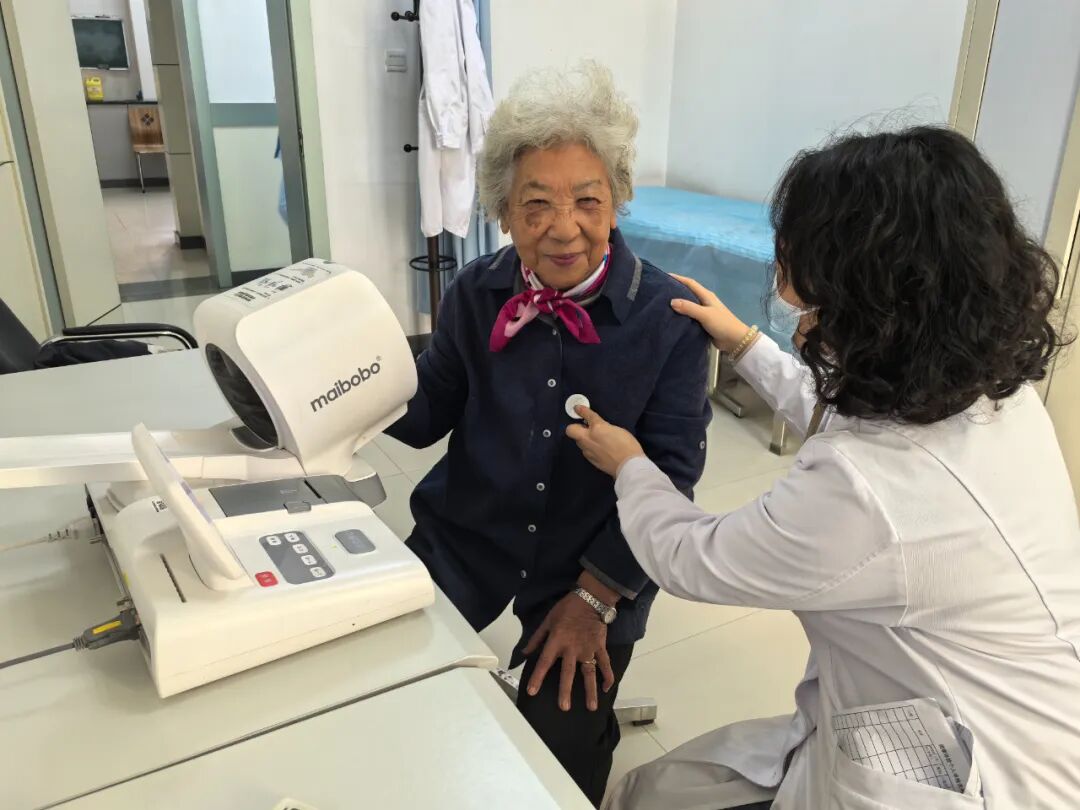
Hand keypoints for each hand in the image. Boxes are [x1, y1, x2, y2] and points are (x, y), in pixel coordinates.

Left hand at [523, 592, 614, 711]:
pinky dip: (608, 676)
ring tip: (591, 707)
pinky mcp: (600, 647)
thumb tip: (525, 653)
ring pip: (589, 673)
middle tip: (564, 707)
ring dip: (590, 690)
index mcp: (556, 641)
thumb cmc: (566, 609)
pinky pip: (605, 664)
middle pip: (568, 672)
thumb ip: (537, 638)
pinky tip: (606, 689)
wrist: (590, 598)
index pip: (544, 662)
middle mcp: (572, 648)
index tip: (532, 692)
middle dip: (565, 690)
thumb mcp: (548, 620)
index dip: (537, 677)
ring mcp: (588, 649)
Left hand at [566, 406, 644, 477]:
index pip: (586, 415)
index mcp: (597, 428)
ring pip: (578, 442)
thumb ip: (604, 427)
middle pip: (570, 430)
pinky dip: (590, 448)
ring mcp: (588, 450)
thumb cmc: (628, 445)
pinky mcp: (590, 460)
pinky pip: (586, 451)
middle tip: (585, 428)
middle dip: (575, 427)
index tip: (577, 408)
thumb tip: (598, 428)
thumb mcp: (617, 430)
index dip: (581, 410)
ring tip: (595, 440)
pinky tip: (600, 450)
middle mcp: (588, 439)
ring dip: (584, 439)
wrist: (629, 465)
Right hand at [669, 274, 750, 352]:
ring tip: (663, 304)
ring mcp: (703, 312)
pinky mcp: (702, 322)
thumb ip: (689, 308)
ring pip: (687, 305)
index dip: (679, 278)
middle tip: (661, 291)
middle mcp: (704, 301)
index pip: (690, 283)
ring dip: (677, 304)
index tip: (665, 276)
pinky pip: (689, 316)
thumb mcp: (705, 314)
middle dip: (676, 290)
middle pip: (688, 293)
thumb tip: (671, 301)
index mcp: (706, 295)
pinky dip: (681, 316)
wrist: (734, 340)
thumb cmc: (722, 323)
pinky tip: (672, 318)